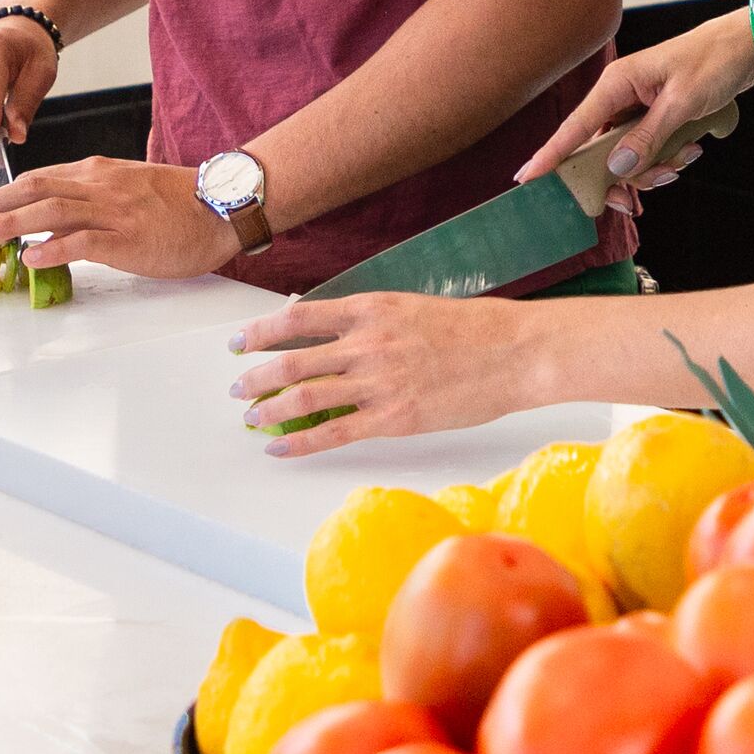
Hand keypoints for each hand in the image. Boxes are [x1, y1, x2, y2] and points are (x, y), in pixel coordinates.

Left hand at [0, 155, 235, 278]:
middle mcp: (99, 186)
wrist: (223, 206)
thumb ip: (91, 199)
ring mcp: (113, 211)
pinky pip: (84, 241)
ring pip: (50, 210)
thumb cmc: (179, 203)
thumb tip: (53, 220)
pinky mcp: (129, 237)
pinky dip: (53, 247)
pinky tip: (30, 256)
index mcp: (97, 174)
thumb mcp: (127, 189)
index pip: (39, 178)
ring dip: (9, 222)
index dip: (0, 193)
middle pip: (34, 189)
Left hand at [229, 292, 551, 456]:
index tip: (239, 342)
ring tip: (252, 417)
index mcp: (370, 308)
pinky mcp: (394, 418)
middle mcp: (367, 343)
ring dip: (271, 408)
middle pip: (292, 361)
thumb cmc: (470, 329)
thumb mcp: (410, 307)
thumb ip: (367, 320)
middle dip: (257, 376)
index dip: (260, 332)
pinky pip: (334, 432)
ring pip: (306, 397)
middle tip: (238, 386)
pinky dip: (300, 441)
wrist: (514, 353)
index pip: (298, 319)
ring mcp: (379, 382)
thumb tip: (324, 329)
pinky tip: (281, 446)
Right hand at [518, 12, 753, 193]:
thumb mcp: (682, 102)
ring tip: (686, 155)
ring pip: (627, 158)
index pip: (575, 126)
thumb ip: (648, 137)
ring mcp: (636, 110)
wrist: (745, 48)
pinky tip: (692, 147)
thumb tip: (617, 168)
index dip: (550, 155)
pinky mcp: (654, 119)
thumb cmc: (713, 61)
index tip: (526, 179)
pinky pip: (648, 153)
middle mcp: (620, 97)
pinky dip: (668, 159)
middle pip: (601, 153)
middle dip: (624, 177)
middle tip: (636, 201)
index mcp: (617, 83)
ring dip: (655, 168)